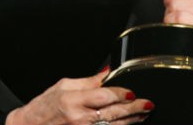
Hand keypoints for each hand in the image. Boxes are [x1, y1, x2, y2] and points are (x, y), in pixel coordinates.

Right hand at [5, 69, 153, 124]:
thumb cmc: (44, 107)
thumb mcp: (63, 85)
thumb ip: (88, 81)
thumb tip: (107, 72)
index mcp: (73, 100)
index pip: (103, 96)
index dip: (120, 94)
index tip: (133, 92)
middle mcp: (79, 118)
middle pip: (113, 113)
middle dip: (133, 108)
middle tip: (148, 104)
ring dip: (130, 120)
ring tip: (143, 113)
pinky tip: (128, 124)